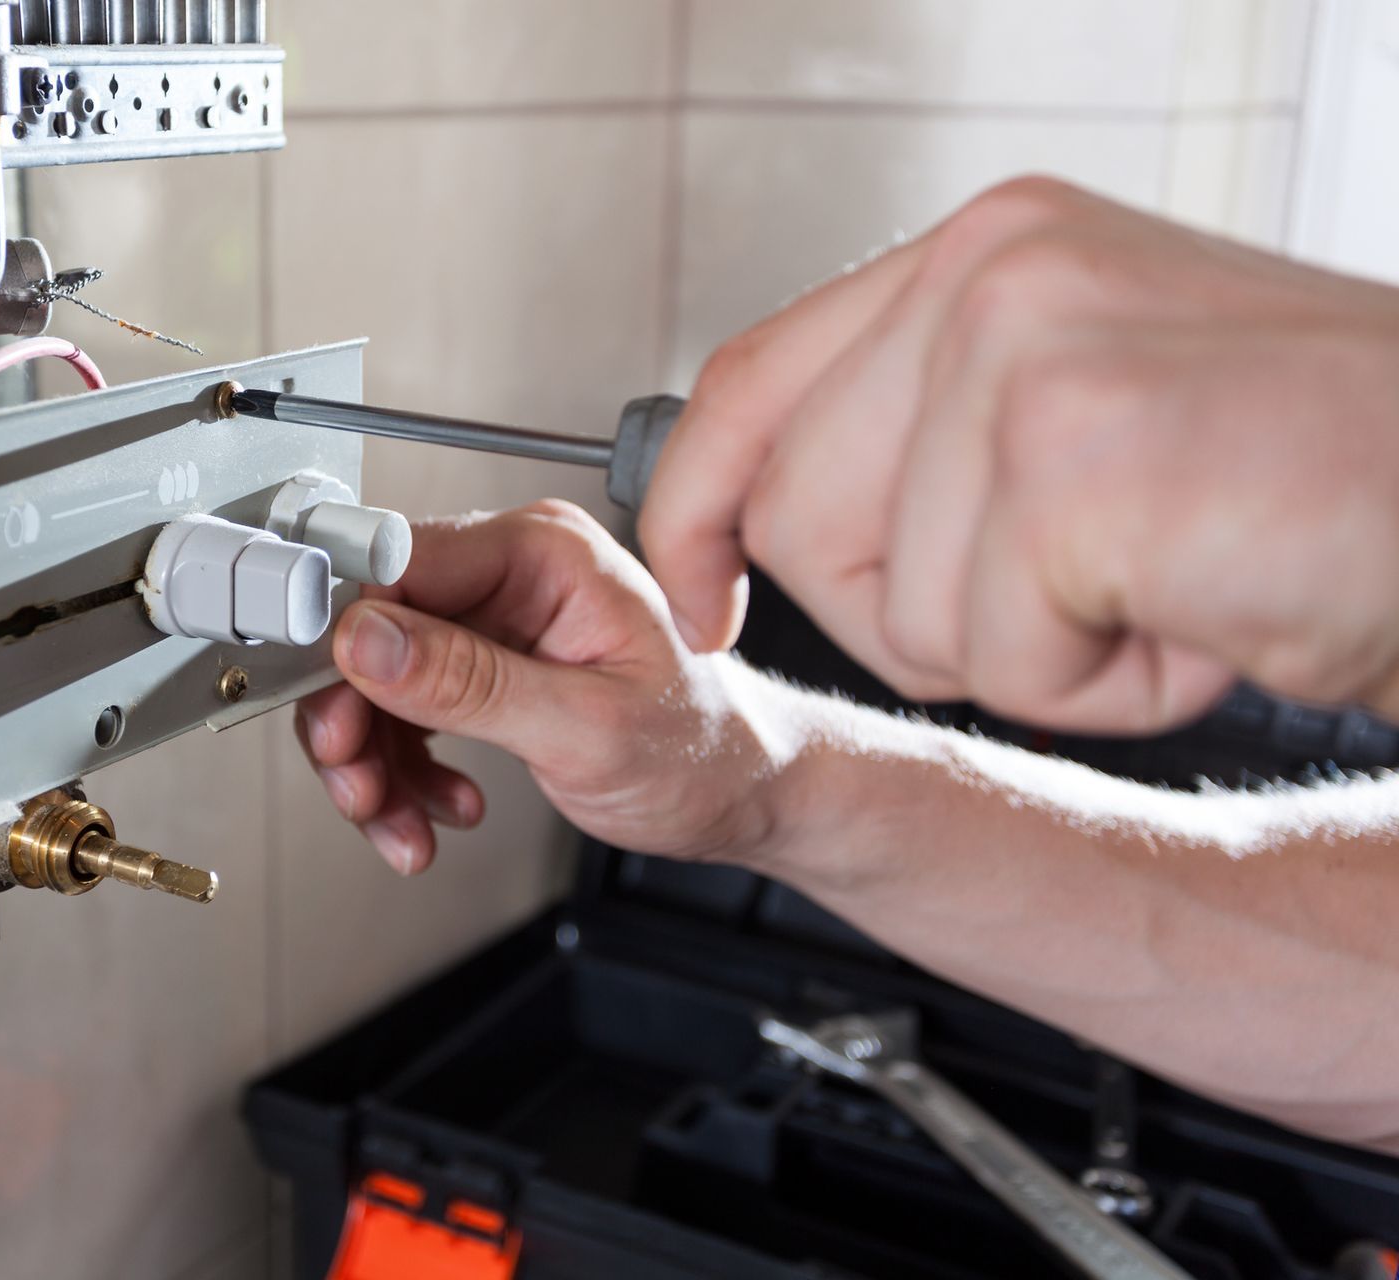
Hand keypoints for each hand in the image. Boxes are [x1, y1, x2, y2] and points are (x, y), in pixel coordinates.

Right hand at [294, 501, 768, 873]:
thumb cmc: (704, 752)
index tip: (317, 698)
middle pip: (372, 628)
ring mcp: (496, 616)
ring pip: (377, 679)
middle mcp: (513, 571)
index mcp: (545, 552)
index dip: (341, 632)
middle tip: (359, 785)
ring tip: (402, 824)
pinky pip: (405, 709)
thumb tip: (367, 638)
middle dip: (356, 720)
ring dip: (375, 762)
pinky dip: (406, 771)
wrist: (744, 792)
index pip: (397, 565)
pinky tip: (440, 808)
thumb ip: (469, 683)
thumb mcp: (584, 728)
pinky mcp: (485, 663)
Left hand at [640, 176, 1398, 731]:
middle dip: (922, 611)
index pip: (754, 379)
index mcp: (990, 250)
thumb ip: (932, 430)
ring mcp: (1033, 351)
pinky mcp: (1081, 457)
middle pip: (799, 520)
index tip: (698, 596)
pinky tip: (1211, 609)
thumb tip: (758, 509)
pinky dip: (1108, 684)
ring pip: (899, 611)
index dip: (698, 505)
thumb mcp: (1095, 415)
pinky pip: (1002, 661)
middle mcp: (997, 270)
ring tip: (1174, 580)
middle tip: (1090, 581)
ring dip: (1036, 652)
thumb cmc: (1312, 478)